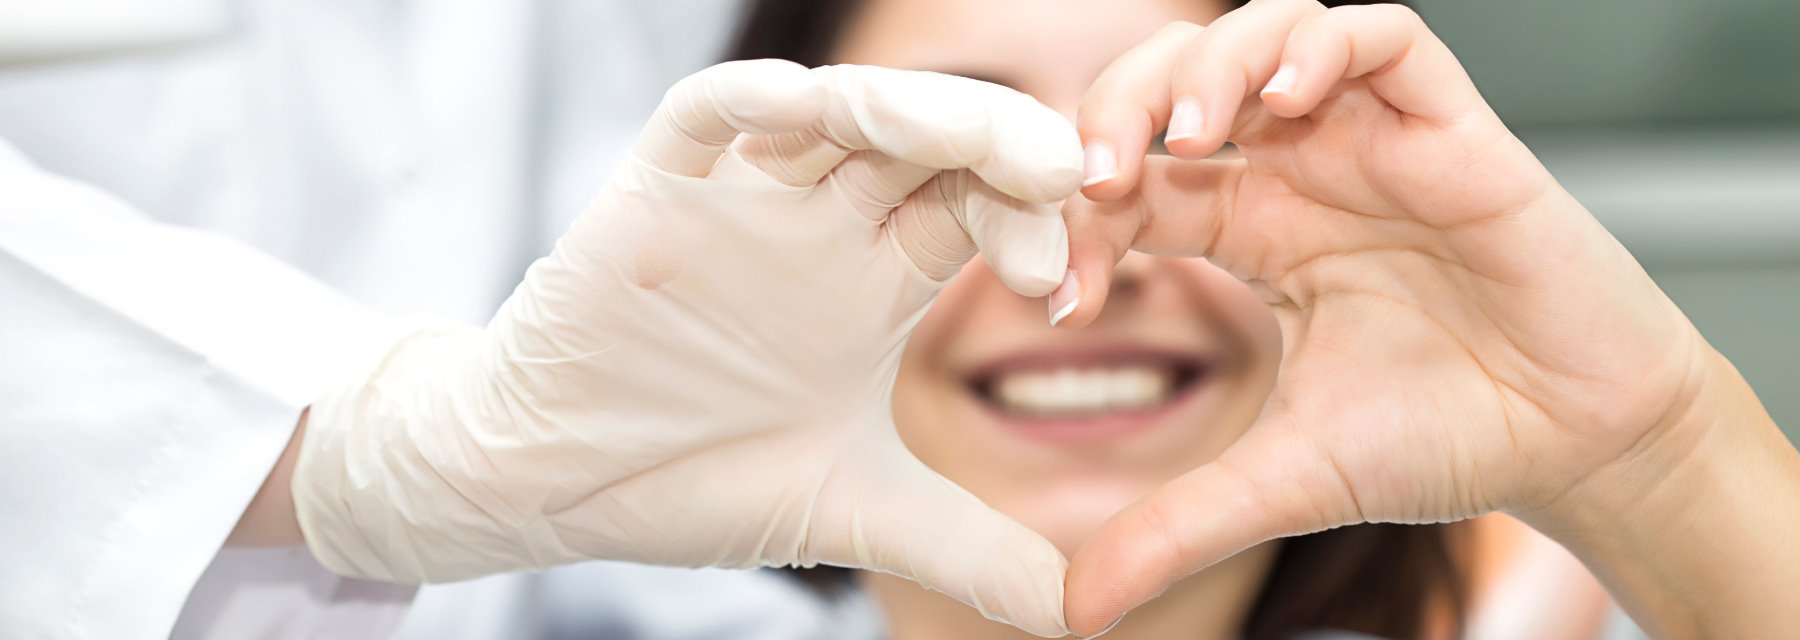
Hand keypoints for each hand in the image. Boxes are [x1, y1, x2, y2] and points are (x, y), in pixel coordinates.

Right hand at [292, 60, 1078, 636]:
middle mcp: (822, 222)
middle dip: (999, 145)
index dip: (1033, 226)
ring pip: (836, 112)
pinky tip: (801, 106)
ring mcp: (741, 198)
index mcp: (878, 278)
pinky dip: (750, 102)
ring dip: (906, 107)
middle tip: (1062, 176)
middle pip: (929, 143)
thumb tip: (1084, 618)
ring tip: (967, 136)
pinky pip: (703, 117)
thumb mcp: (854, 512)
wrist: (555, 483)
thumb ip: (969, 550)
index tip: (1063, 284)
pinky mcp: (654, 191)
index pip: (979, 210)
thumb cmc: (694, 478)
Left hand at [1056, 1, 1722, 633]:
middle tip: (1095, 174)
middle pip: (1177, 84)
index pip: (1132, 183)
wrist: (1578, 441)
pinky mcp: (1450, 127)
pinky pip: (1382, 36)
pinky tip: (1286, 101)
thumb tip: (1076, 610)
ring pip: (1266, 35)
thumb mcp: (1283, 482)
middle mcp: (1300, 172)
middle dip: (1117, 108)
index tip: (1062, 293)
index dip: (1079, 217)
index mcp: (1250, 231)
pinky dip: (1321, 46)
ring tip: (1184, 137)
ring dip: (1207, 66)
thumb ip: (1177, 527)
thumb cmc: (1445, 438)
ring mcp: (1371, 140)